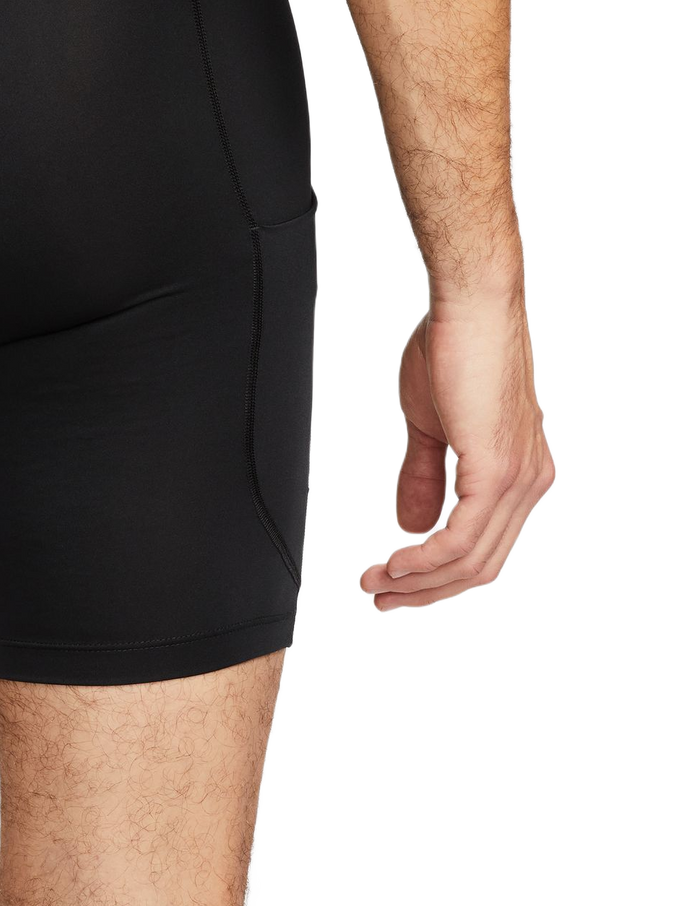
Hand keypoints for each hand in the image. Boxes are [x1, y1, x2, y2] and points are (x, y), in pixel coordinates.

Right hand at [358, 288, 556, 612]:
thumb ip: (424, 477)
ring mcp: (520, 480)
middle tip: (379, 599)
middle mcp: (530, 483)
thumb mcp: (432, 426)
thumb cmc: (452, 348)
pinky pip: (461, 537)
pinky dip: (423, 559)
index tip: (392, 584)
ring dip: (417, 580)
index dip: (438, 576)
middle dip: (425, 591)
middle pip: (481, 566)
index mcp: (519, 474)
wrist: (470, 306)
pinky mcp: (499, 472)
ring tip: (373, 585)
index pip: (484, 548)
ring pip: (471, 560)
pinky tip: (393, 565)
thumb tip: (410, 527)